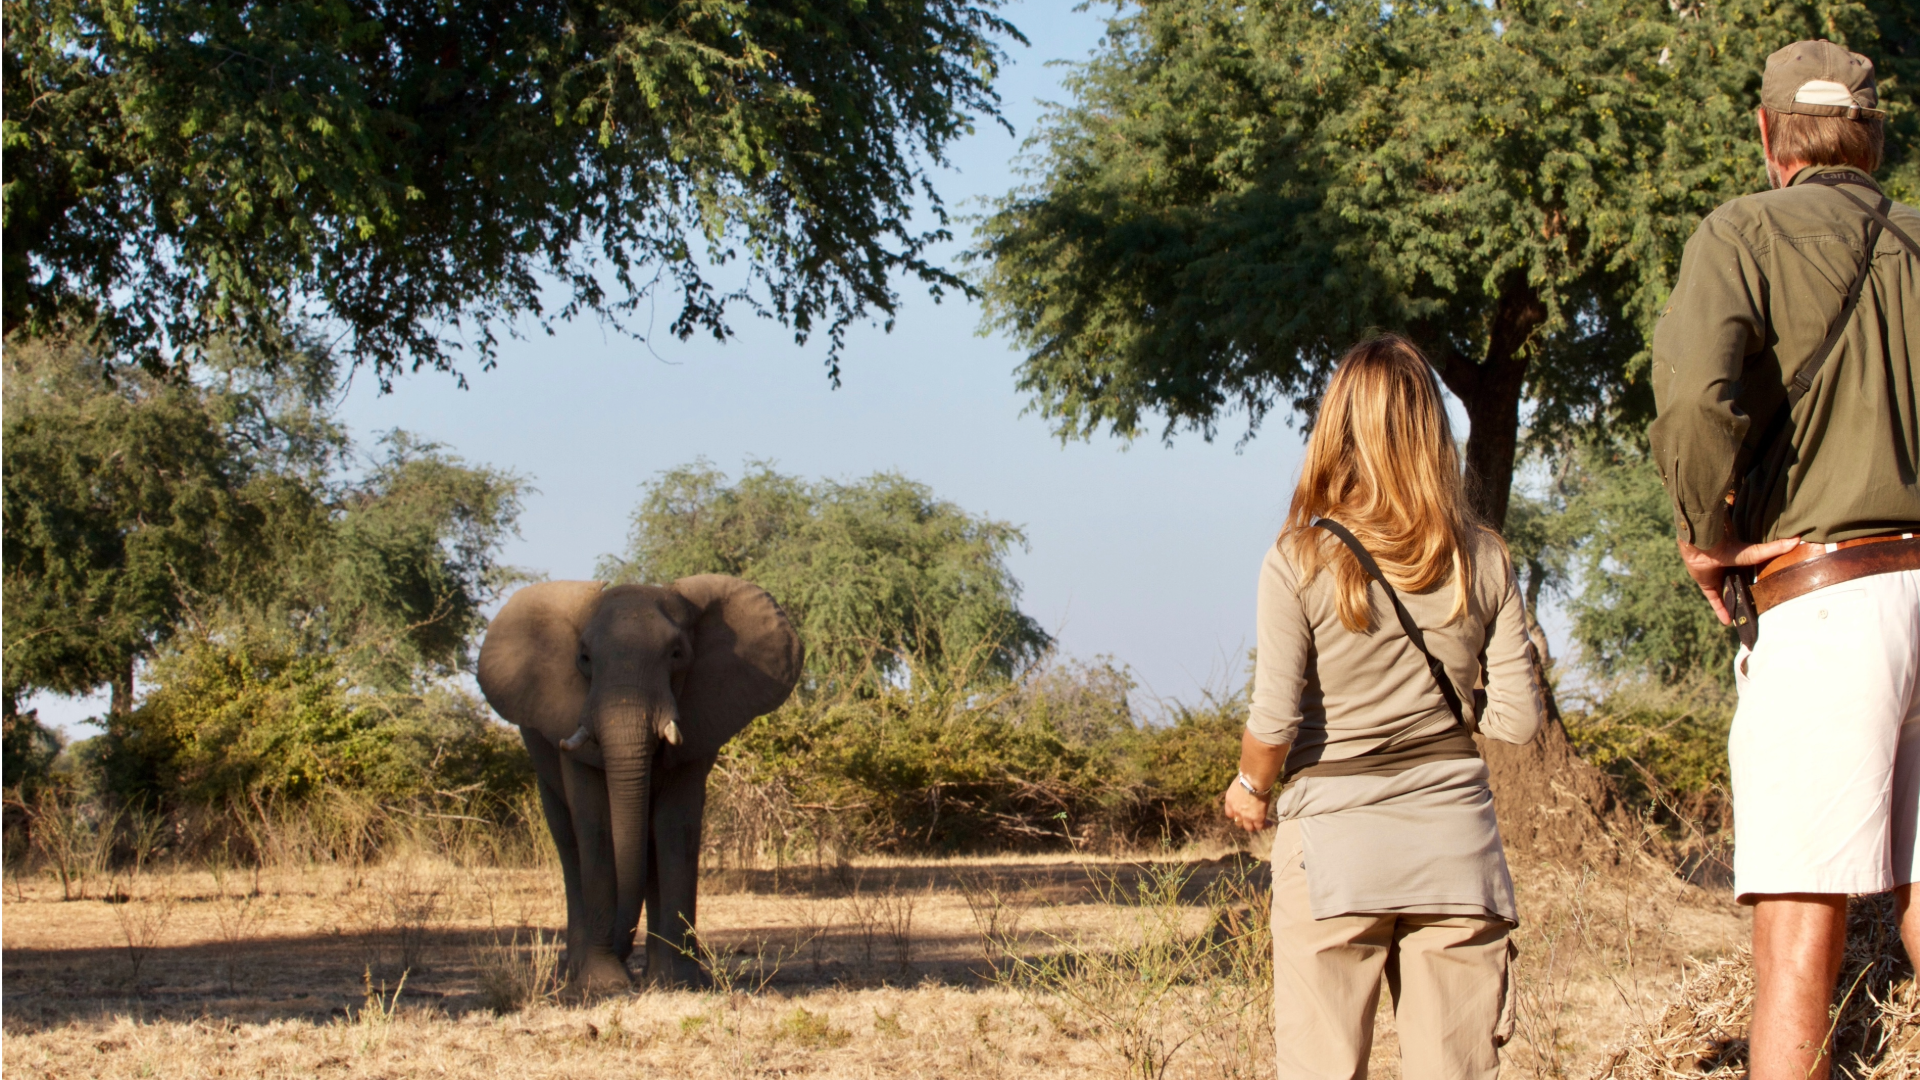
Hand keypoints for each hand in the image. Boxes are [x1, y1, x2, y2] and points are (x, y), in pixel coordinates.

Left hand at [1223, 780, 1269, 831]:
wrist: (1253, 780)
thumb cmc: (1247, 776)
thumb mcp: (1238, 784)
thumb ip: (1240, 790)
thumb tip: (1245, 786)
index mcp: (1230, 801)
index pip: (1230, 814)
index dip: (1235, 815)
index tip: (1240, 813)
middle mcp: (1236, 811)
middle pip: (1238, 822)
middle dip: (1244, 822)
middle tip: (1250, 819)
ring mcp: (1246, 816)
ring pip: (1249, 827)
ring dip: (1254, 826)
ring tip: (1260, 823)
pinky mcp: (1257, 818)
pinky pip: (1261, 826)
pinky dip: (1265, 825)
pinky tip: (1269, 823)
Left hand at [1676, 535, 1802, 623]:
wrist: (1703, 544)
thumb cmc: (1729, 545)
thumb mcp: (1755, 553)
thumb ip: (1774, 548)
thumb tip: (1797, 539)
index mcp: (1741, 560)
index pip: (1750, 573)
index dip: (1757, 583)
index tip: (1766, 594)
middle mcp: (1729, 568)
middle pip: (1738, 584)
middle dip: (1745, 595)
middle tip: (1756, 609)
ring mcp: (1717, 575)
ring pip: (1726, 592)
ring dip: (1734, 604)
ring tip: (1743, 618)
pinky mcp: (1706, 583)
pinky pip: (1713, 599)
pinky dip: (1720, 610)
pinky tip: (1727, 622)